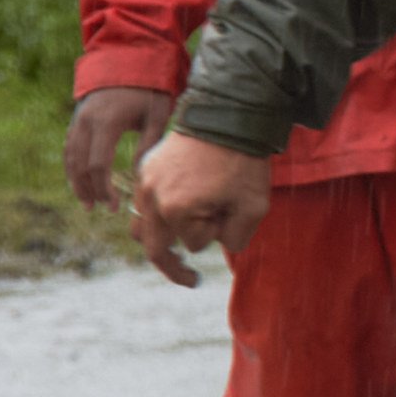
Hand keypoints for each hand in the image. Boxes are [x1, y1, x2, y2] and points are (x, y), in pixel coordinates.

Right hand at [63, 88, 176, 210]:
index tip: (114, 205)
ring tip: (88, 202)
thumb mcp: (157, 115)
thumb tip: (140, 174)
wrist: (128, 60)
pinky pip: (69, 148)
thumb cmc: (148, 90)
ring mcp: (78, 120)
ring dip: (76, 182)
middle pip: (79, 164)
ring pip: (70, 157)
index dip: (103, 189)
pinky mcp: (77, 119)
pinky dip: (72, 167)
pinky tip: (80, 182)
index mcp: (107, 122)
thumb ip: (149, 144)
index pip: (97, 165)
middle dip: (89, 189)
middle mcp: (86, 122)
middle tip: (101, 208)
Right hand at [129, 133, 271, 286]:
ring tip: (176, 253)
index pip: (191, 244)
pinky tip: (177, 217)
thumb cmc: (244, 163)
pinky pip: (144, 202)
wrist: (230, 116)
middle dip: (173, 265)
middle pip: (154, 245)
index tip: (231, 215)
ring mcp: (145, 180)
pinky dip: (158, 215)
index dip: (215, 235)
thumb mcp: (253, 208)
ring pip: (142, 226)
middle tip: (191, 281)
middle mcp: (152, 196)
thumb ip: (234, 238)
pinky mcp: (145, 167)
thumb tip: (207, 246)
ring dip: (160, 240)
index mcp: (176, 209)